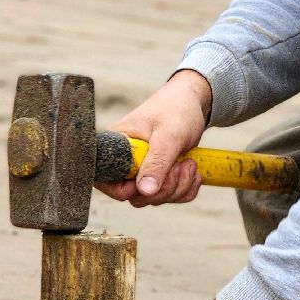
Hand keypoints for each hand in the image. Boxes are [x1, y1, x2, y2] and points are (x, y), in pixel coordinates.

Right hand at [97, 70, 212, 205]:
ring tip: (190, 163)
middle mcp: (125, 162)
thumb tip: (144, 192)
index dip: (130, 189)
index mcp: (116, 148)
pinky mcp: (158, 175)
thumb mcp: (168, 136)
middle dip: (166, 188)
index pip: (106, 182)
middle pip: (136, 196)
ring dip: (178, 187)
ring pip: (154, 198)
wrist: (193, 101)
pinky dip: (185, 190)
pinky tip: (194, 172)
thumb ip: (156, 163)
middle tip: (183, 165)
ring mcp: (142, 170)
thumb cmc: (176, 110)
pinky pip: (168, 196)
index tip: (157, 175)